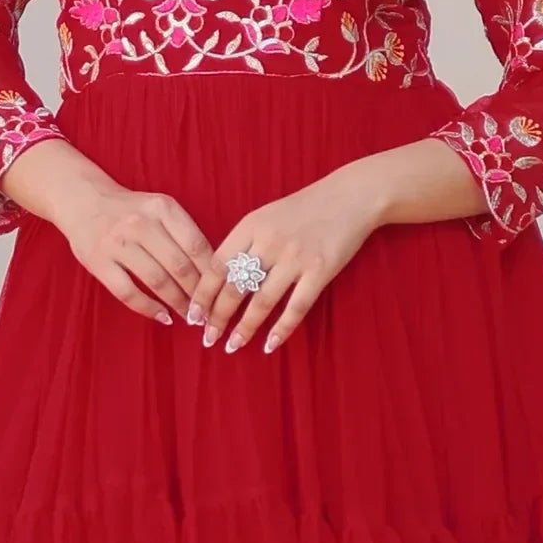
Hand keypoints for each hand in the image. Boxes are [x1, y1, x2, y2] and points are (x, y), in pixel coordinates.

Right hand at [55, 178, 218, 326]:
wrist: (84, 200)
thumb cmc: (131, 210)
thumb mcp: (160, 208)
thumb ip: (183, 233)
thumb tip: (212, 273)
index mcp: (162, 208)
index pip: (197, 246)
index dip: (212, 274)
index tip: (221, 292)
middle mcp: (140, 223)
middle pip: (179, 266)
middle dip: (197, 294)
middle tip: (208, 311)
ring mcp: (117, 243)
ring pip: (157, 281)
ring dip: (177, 303)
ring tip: (189, 316)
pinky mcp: (98, 261)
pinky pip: (128, 292)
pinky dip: (149, 308)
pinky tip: (163, 316)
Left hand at [195, 168, 384, 354]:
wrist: (350, 196)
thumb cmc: (304, 208)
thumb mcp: (266, 216)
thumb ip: (244, 242)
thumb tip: (220, 279)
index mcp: (251, 226)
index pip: (217, 266)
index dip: (203, 294)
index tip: (193, 315)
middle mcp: (269, 242)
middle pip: (235, 287)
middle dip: (218, 317)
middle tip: (208, 337)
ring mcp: (296, 257)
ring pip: (262, 302)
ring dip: (245, 328)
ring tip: (232, 346)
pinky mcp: (320, 271)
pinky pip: (296, 307)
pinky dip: (281, 329)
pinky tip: (269, 344)